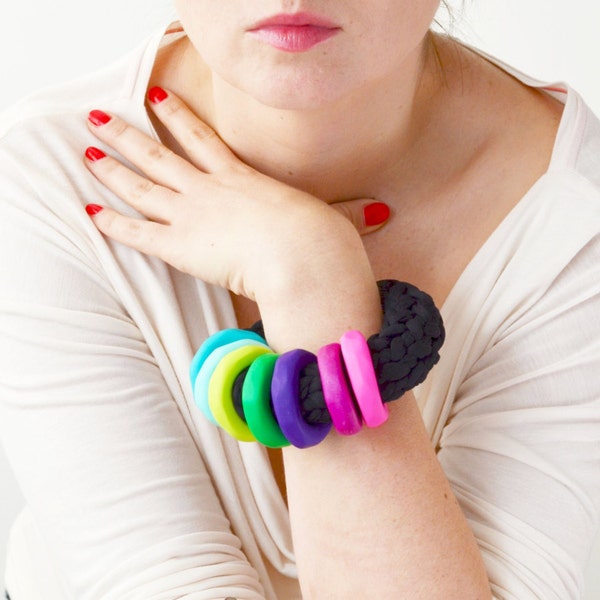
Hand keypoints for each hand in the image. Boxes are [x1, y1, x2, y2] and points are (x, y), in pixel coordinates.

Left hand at [84, 89, 386, 346]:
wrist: (303, 258)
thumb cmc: (320, 241)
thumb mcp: (336, 220)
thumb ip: (352, 215)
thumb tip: (384, 211)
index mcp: (243, 179)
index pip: (204, 141)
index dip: (179, 118)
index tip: (159, 98)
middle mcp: (211, 190)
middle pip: (160, 154)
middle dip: (127, 133)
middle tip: (99, 114)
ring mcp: (193, 215)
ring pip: (143, 185)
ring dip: (113, 167)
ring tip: (88, 150)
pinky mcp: (182, 247)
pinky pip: (140, 233)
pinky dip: (115, 223)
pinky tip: (92, 212)